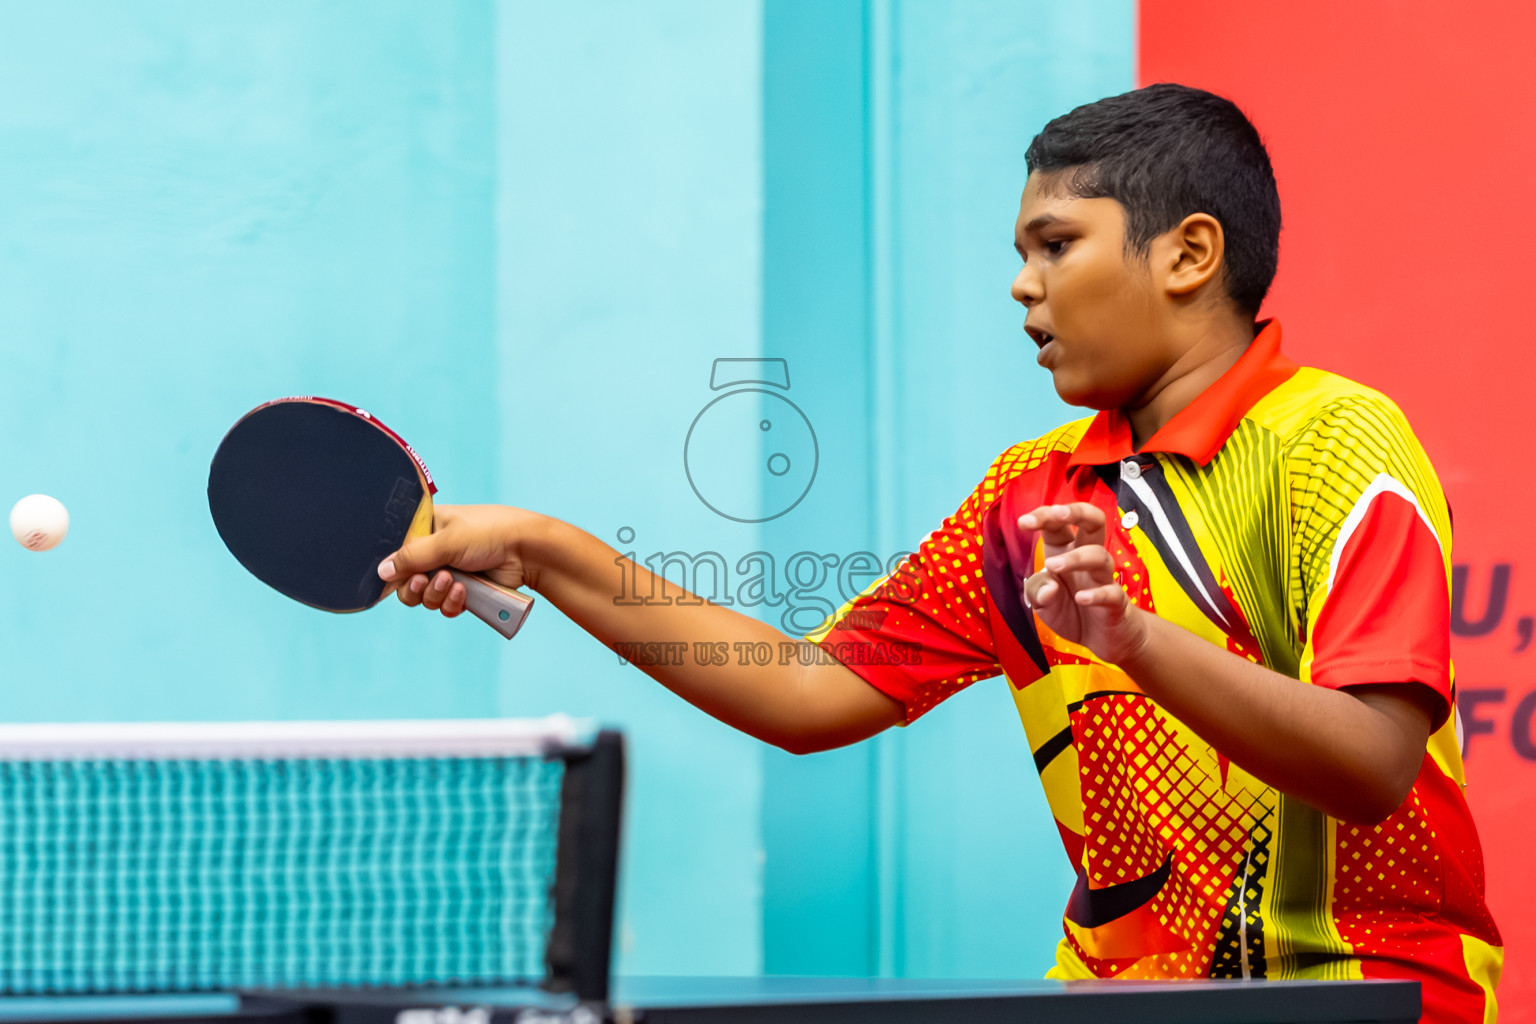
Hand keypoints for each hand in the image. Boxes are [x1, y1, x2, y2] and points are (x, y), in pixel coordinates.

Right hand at [377, 504, 543, 618]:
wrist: (528, 550)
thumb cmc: (490, 533)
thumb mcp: (446, 541)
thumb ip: (412, 557)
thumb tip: (381, 571)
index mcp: (429, 527)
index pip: (397, 549)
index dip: (395, 565)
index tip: (398, 573)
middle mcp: (436, 549)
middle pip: (406, 580)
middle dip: (414, 586)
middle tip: (423, 581)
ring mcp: (451, 571)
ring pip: (426, 596)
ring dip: (435, 594)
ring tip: (452, 582)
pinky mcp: (465, 590)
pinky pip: (446, 605)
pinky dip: (451, 603)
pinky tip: (463, 593)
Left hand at [1018, 503, 1148, 665]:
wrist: (1103, 639)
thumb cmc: (1071, 612)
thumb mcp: (1043, 605)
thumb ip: (1037, 592)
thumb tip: (1048, 585)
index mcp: (1065, 553)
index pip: (1058, 525)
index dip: (1043, 517)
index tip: (1023, 522)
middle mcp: (1086, 560)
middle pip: (1093, 521)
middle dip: (1076, 511)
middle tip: (1056, 514)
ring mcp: (1103, 579)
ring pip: (1100, 555)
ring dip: (1075, 557)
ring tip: (1052, 566)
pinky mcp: (1116, 602)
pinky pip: (1111, 592)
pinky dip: (1096, 595)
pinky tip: (1081, 599)